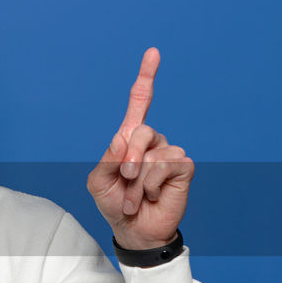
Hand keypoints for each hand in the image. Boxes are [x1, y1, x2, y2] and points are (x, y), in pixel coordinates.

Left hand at [87, 48, 193, 250]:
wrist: (133, 229)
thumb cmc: (115, 203)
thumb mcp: (98, 182)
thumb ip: (107, 159)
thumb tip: (123, 138)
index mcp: (129, 138)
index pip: (140, 102)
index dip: (146, 78)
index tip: (153, 53)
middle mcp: (152, 141)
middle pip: (141, 129)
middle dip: (128, 158)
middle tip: (125, 178)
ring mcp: (169, 153)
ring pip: (154, 151)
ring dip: (138, 180)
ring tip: (136, 195)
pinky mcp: (183, 168)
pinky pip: (167, 165)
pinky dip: (152, 184)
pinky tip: (152, 195)